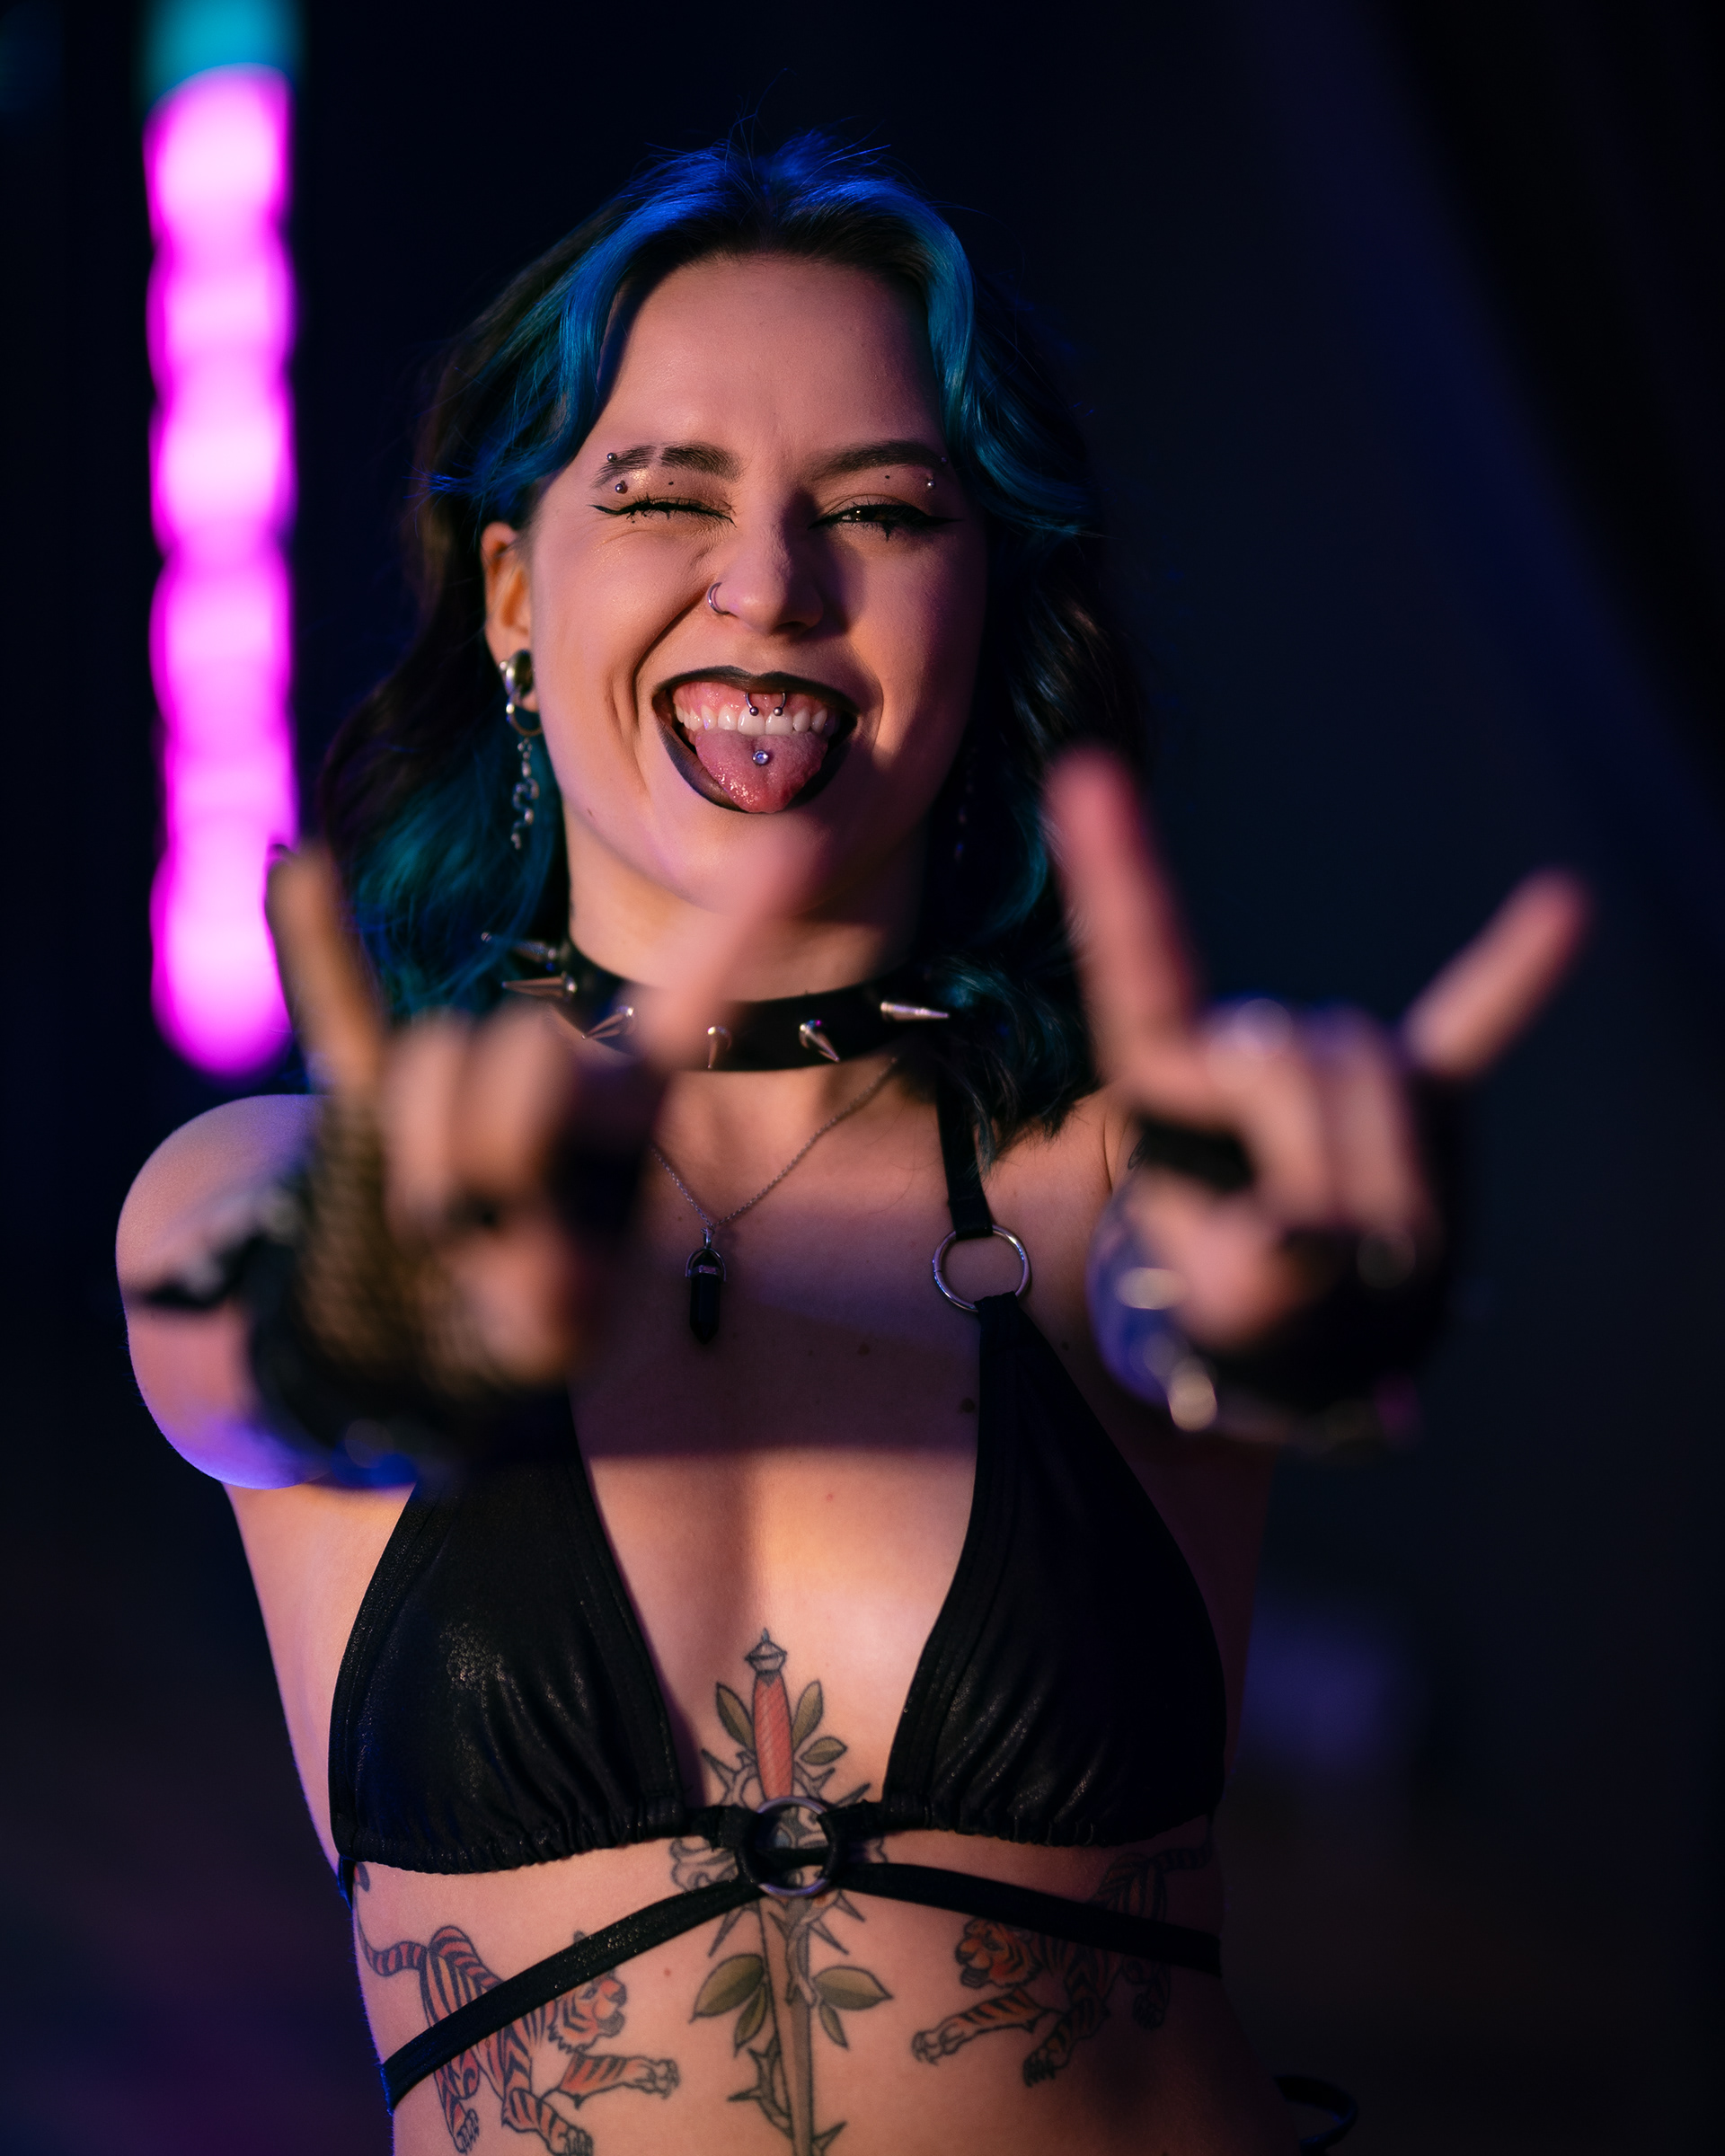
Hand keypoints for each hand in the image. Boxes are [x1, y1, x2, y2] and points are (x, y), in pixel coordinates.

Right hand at [264, 837, 805, 1393]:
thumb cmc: (517, 1332)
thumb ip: (552, 1305)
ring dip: (425, 1164)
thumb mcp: (553, 1338)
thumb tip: (542, 1267)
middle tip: (497, 1234)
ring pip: (434, 1058)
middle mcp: (559, 1070)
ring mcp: (464, 1078)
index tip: (795, 849)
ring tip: (445, 1227)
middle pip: (527, 1046)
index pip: (688, 1005)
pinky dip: (315, 943)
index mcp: (630, 1108)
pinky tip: (304, 868)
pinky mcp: (369, 1097)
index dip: (736, 929)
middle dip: (502, 1147)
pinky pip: (341, 1010)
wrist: (418, 1344)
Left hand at [1044, 750, 1589, 1353]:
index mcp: (1165, 1083)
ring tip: (1369, 1246)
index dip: (1116, 875)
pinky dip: (1516, 973)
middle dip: (1316, 1162)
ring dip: (1389, 1175)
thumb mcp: (1239, 1304)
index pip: (1140, 969)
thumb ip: (1273, 1265)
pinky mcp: (1422, 1086)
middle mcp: (1247, 1049)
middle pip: (1298, 1051)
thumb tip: (1319, 1227)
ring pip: (1378, 1066)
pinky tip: (1566, 902)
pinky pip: (1473, 1021)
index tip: (1082, 776)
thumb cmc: (1255, 1314)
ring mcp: (1338, 1063)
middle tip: (1313, 1252)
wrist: (1309, 1338)